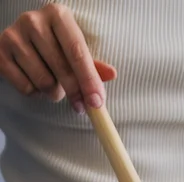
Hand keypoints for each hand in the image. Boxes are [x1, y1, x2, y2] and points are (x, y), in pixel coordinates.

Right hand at [0, 4, 116, 111]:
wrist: (20, 41)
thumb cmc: (55, 45)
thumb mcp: (75, 48)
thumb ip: (92, 64)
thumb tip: (112, 74)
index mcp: (57, 15)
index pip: (77, 52)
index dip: (89, 80)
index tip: (97, 102)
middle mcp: (33, 21)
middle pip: (61, 68)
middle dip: (75, 92)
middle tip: (81, 105)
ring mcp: (13, 36)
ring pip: (44, 81)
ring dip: (54, 92)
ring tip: (54, 85)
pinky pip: (25, 87)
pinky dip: (36, 93)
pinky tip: (36, 82)